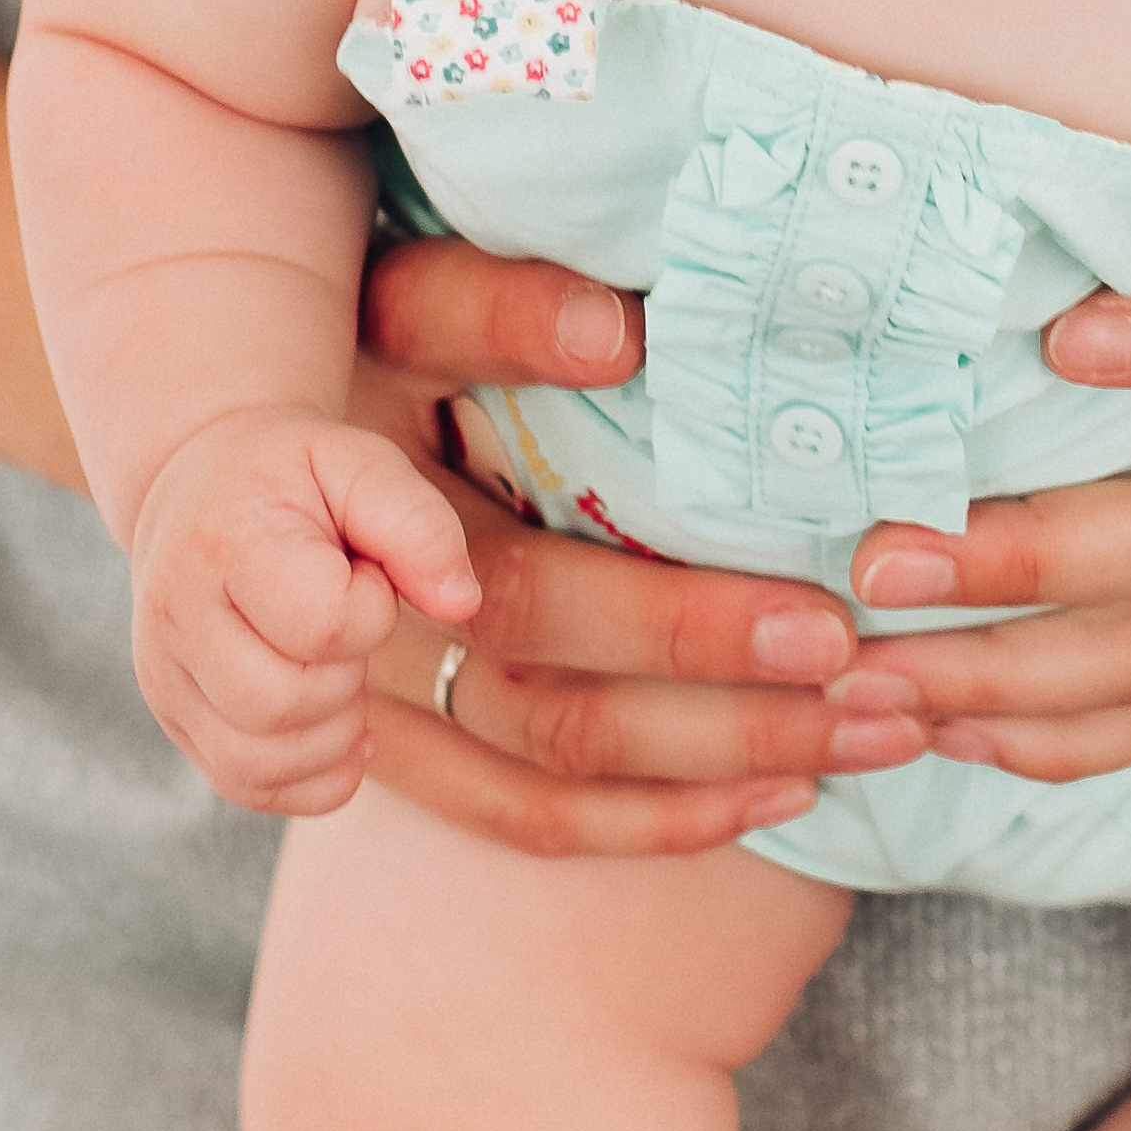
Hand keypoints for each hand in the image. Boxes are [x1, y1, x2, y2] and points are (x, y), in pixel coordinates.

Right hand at [127, 406, 480, 817]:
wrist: (200, 486)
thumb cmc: (293, 478)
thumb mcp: (359, 463)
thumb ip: (418, 524)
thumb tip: (461, 605)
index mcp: (221, 542)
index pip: (321, 625)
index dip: (371, 608)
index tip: (362, 572)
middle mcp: (173, 617)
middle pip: (283, 706)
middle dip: (347, 675)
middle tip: (347, 624)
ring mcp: (164, 679)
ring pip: (262, 763)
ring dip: (330, 730)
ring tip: (333, 665)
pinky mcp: (177, 722)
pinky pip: (249, 788)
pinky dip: (308, 773)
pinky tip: (330, 718)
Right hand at [350, 229, 931, 858]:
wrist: (251, 450)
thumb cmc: (355, 352)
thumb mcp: (405, 307)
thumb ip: (499, 311)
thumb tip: (619, 331)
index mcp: (388, 530)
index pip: (538, 601)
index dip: (679, 629)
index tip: (820, 625)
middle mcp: (382, 641)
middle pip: (561, 710)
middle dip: (733, 710)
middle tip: (878, 689)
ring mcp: (386, 712)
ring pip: (559, 779)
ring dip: (723, 770)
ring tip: (871, 737)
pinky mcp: (406, 754)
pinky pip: (527, 820)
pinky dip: (652, 823)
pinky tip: (773, 798)